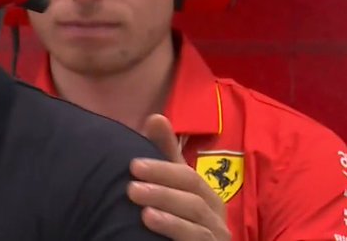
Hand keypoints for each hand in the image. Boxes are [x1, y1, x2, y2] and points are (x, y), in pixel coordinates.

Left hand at [128, 114, 228, 240]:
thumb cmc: (175, 220)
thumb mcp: (168, 187)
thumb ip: (163, 155)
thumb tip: (155, 117)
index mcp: (204, 193)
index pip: (186, 174)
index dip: (162, 167)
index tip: (133, 164)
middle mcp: (215, 212)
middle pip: (193, 189)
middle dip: (163, 182)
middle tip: (130, 185)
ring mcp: (216, 232)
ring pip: (196, 213)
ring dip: (167, 205)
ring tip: (139, 202)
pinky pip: (198, 237)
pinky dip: (175, 227)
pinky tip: (151, 221)